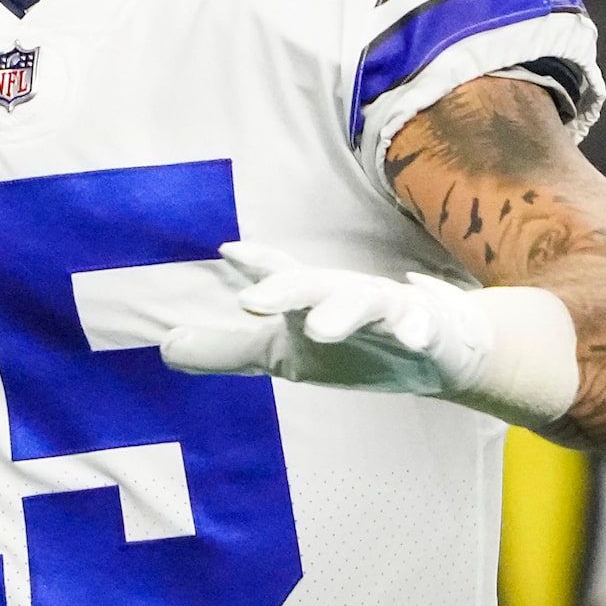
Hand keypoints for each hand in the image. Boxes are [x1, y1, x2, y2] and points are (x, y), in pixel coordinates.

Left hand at [159, 241, 498, 397]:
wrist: (441, 352)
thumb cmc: (352, 345)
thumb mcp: (282, 354)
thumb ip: (226, 351)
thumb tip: (164, 348)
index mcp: (310, 300)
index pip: (279, 278)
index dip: (257, 265)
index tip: (228, 251)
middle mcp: (344, 297)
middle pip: (313, 283)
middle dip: (284, 288)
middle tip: (250, 302)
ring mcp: (389, 311)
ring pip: (366, 301)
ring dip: (342, 312)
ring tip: (319, 329)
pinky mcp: (429, 332)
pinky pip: (425, 329)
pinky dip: (417, 330)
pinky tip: (412, 338)